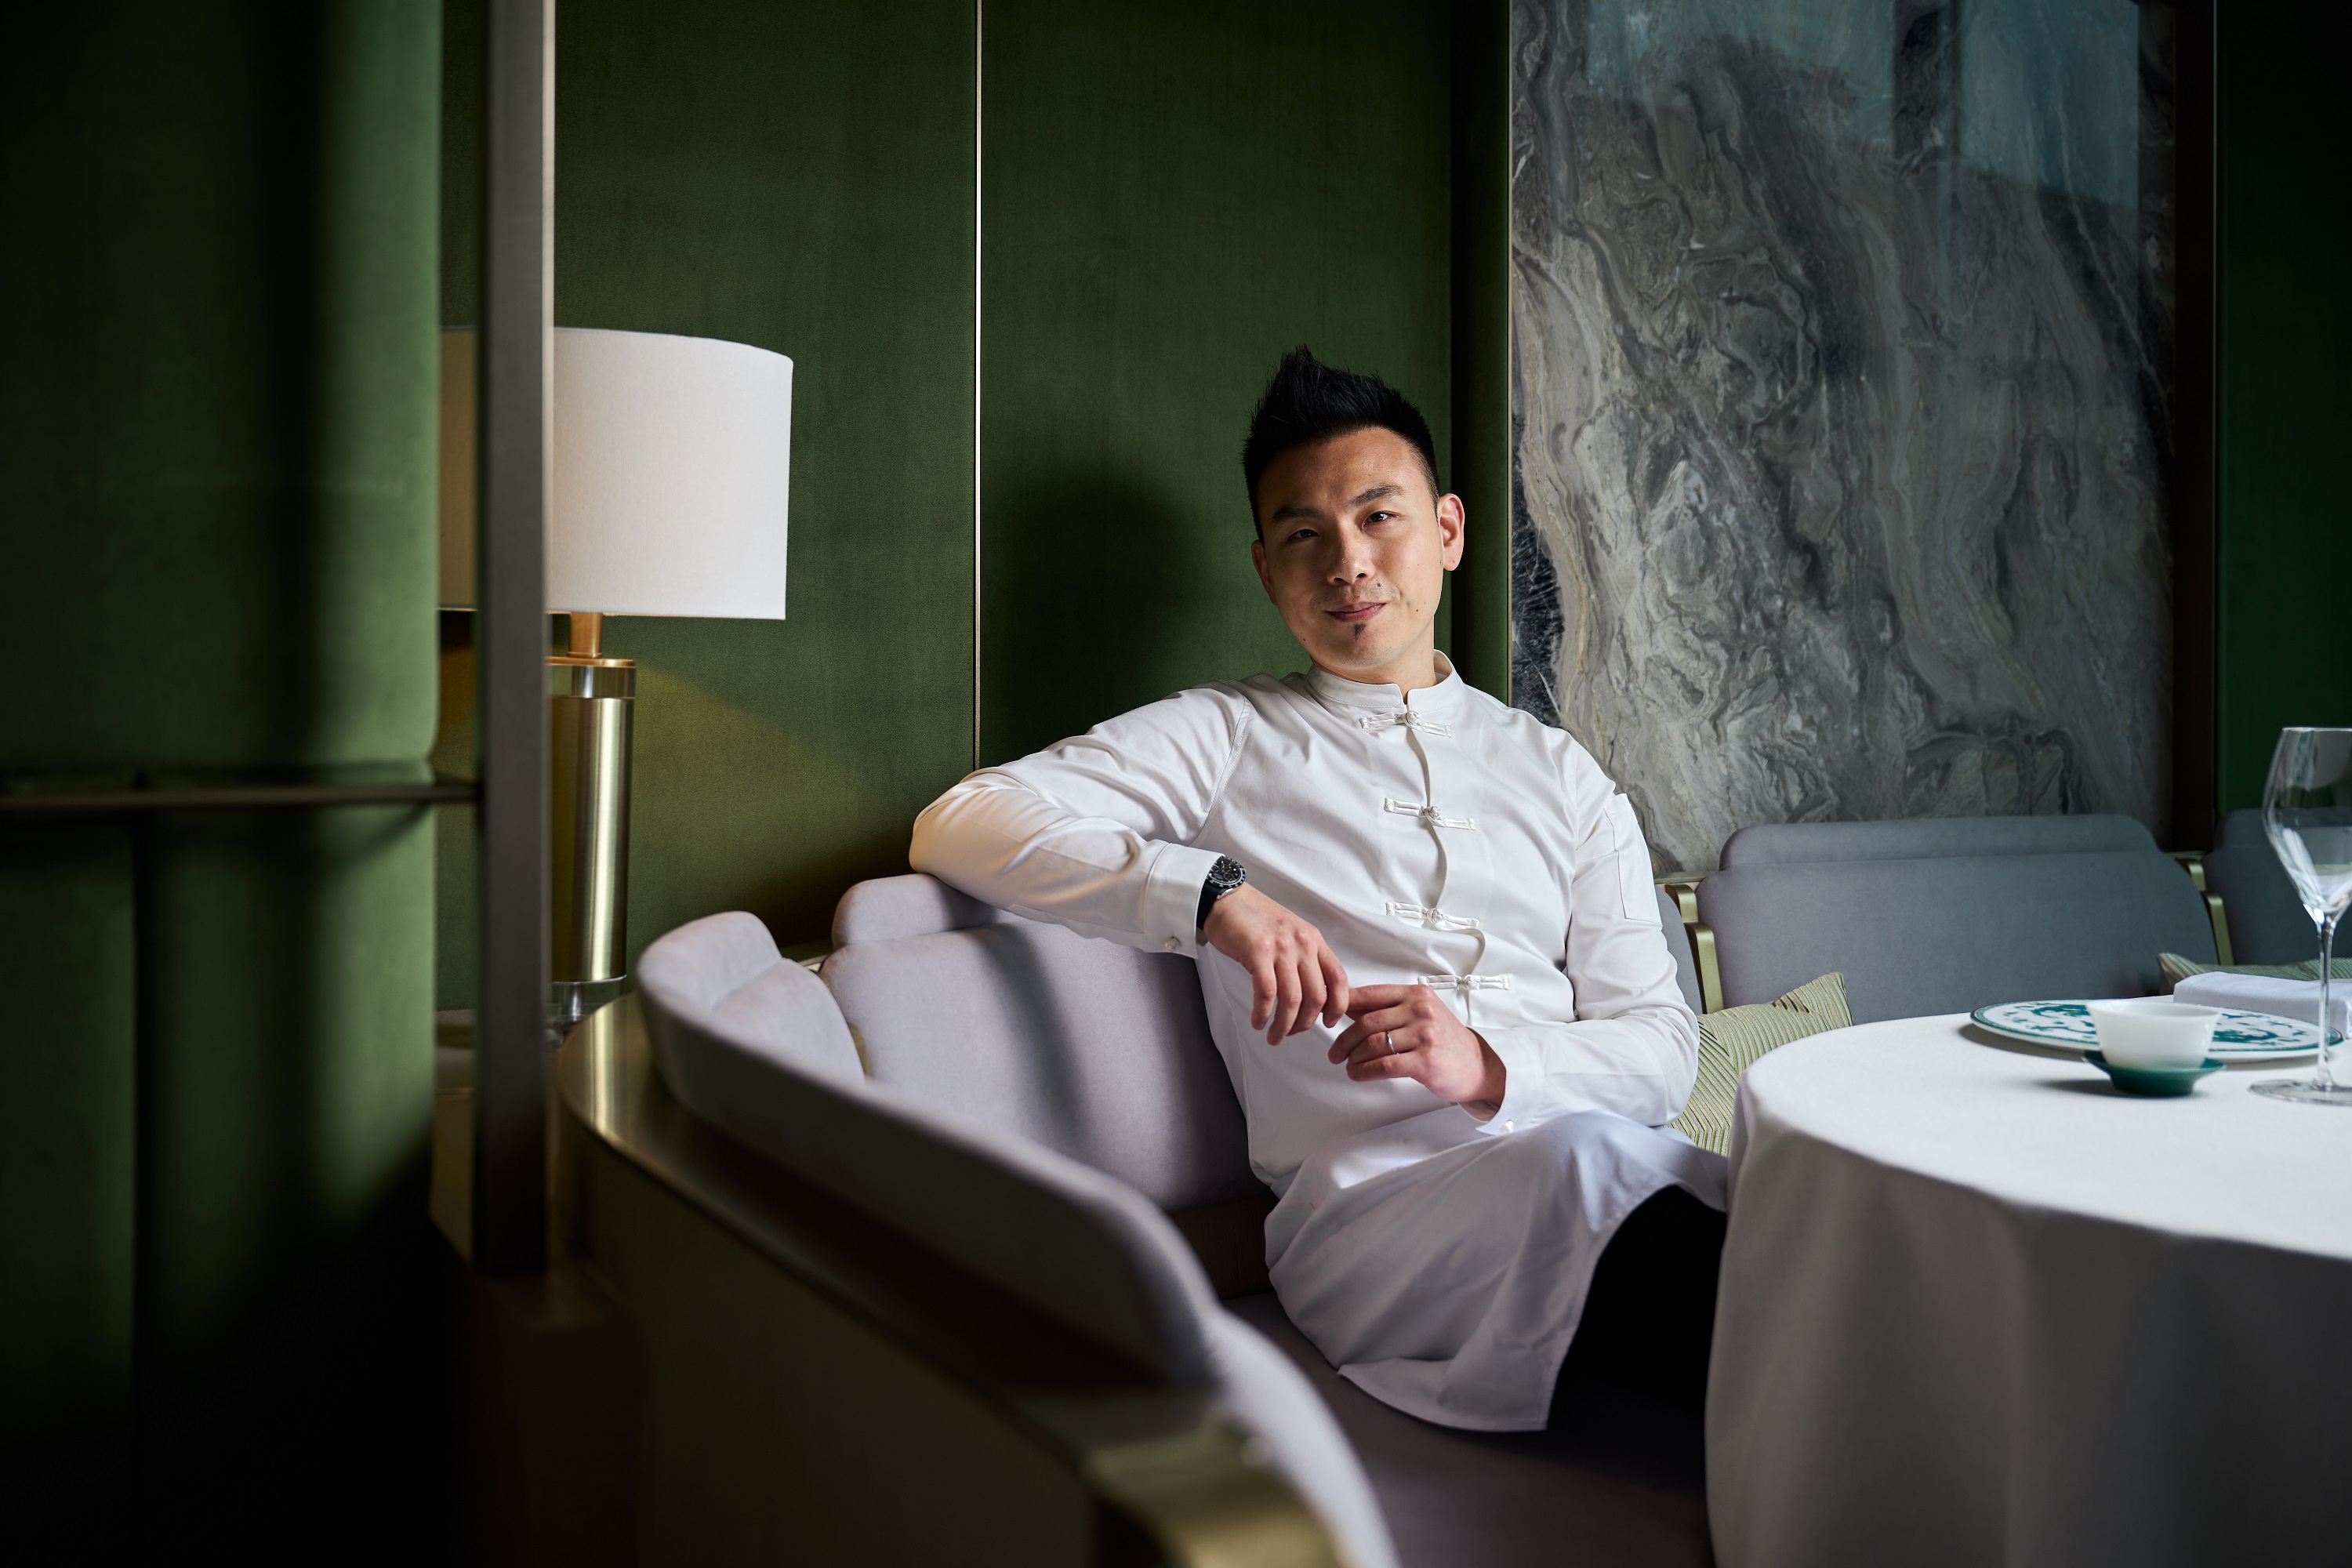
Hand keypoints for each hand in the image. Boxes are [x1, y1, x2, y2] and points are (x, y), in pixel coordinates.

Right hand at [1202, 885, 1350, 1044]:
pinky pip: (1266, 994)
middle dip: (1305, 1023)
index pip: (1338, 978)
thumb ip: (1306, 959)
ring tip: (1274, 1035)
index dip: (1338, 1006)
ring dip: (1284, 1025)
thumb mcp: (1292, 934)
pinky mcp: (1257, 952)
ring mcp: (1281, 947)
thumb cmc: (1256, 919)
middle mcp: (1302, 943)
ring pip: (1292, 1000)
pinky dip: (1263, 1014)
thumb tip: (1314, 995)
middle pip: (1316, 996)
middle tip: (1292, 1033)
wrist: (1227, 900)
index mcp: (1314, 940)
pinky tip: (1258, 1022)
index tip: (1329, 1022)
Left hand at [1329, 984, 1507, 1112]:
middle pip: (1366, 1022)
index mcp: (1415, 994)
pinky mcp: (1425, 1060)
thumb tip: (1347, 1007)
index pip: (1370, 994)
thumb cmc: (1443, 1039)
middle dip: (1343, 1040)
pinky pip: (1384, 1065)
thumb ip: (1387, 1009)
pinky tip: (1357, 1074)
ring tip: (1347, 1065)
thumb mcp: (1420, 1014)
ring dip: (1352, 1058)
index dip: (1343, 1006)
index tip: (1328, 1018)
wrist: (1476, 1064)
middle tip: (1334, 1053)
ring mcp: (1424, 1035)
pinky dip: (1364, 1071)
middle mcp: (1420, 1010)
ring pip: (1372, 1044)